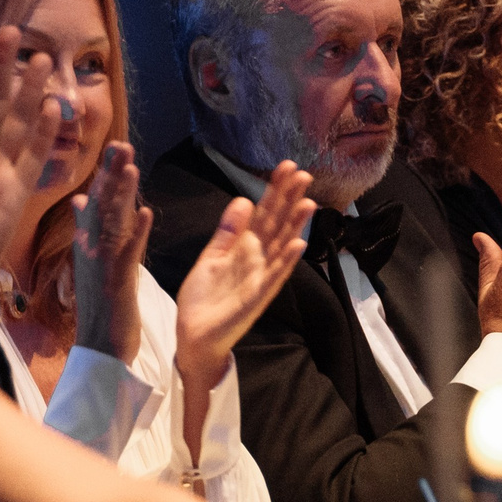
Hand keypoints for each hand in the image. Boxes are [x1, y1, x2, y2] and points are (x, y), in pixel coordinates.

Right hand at [69, 142, 148, 359]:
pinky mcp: (117, 284)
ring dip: (123, 197)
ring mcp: (104, 266)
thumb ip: (87, 228)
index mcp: (90, 243)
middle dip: (113, 174)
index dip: (107, 174)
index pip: (99, 202)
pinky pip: (128, 255)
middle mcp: (93, 250)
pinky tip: (145, 213)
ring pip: (114, 225)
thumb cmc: (100, 306)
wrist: (99, 349)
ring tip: (132, 167)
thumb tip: (81, 198)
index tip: (116, 146)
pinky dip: (136, 234)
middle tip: (121, 144)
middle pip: (104, 206)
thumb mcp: (92, 261)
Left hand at [173, 162, 313, 383]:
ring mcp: (260, 278)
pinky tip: (298, 244)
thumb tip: (243, 200)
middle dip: (289, 200)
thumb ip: (227, 233)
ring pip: (281, 246)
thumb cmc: (202, 299)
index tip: (286, 167)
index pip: (264, 213)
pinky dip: (286, 262)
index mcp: (245, 248)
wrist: (193, 334)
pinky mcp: (257, 297)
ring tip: (309, 202)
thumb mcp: (210, 258)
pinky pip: (274, 277)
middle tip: (303, 174)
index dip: (275, 191)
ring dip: (295, 226)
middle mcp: (258, 260)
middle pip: (277, 224)